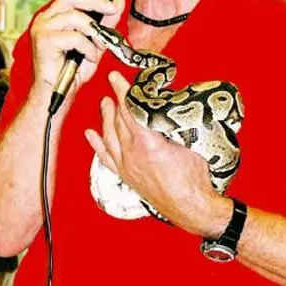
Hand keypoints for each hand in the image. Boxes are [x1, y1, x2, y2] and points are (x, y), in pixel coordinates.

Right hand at [29, 0, 125, 107]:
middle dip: (96, 0)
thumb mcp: (97, 43)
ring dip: (93, 34)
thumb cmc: (74, 69)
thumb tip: (118, 1)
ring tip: (96, 49)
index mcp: (58, 15)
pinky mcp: (43, 41)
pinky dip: (86, 48)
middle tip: (113, 8)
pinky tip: (86, 59)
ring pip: (75, 17)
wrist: (58, 93)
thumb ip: (107, 23)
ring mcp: (43, 28)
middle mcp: (47, 17)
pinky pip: (74, 36)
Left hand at [84, 71, 230, 236]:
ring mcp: (127, 166)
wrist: (191, 207)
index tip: (116, 77)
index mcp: (148, 143)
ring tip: (105, 103)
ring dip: (105, 118)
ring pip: (109, 136)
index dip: (122, 92)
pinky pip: (106, 158)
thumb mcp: (190, 143)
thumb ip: (174, 125)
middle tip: (113, 86)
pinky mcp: (127, 176)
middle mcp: (132, 153)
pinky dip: (97, 144)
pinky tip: (91, 134)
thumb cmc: (195, 179)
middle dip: (115, 101)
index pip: (130, 110)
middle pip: (118, 121)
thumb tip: (167, 109)